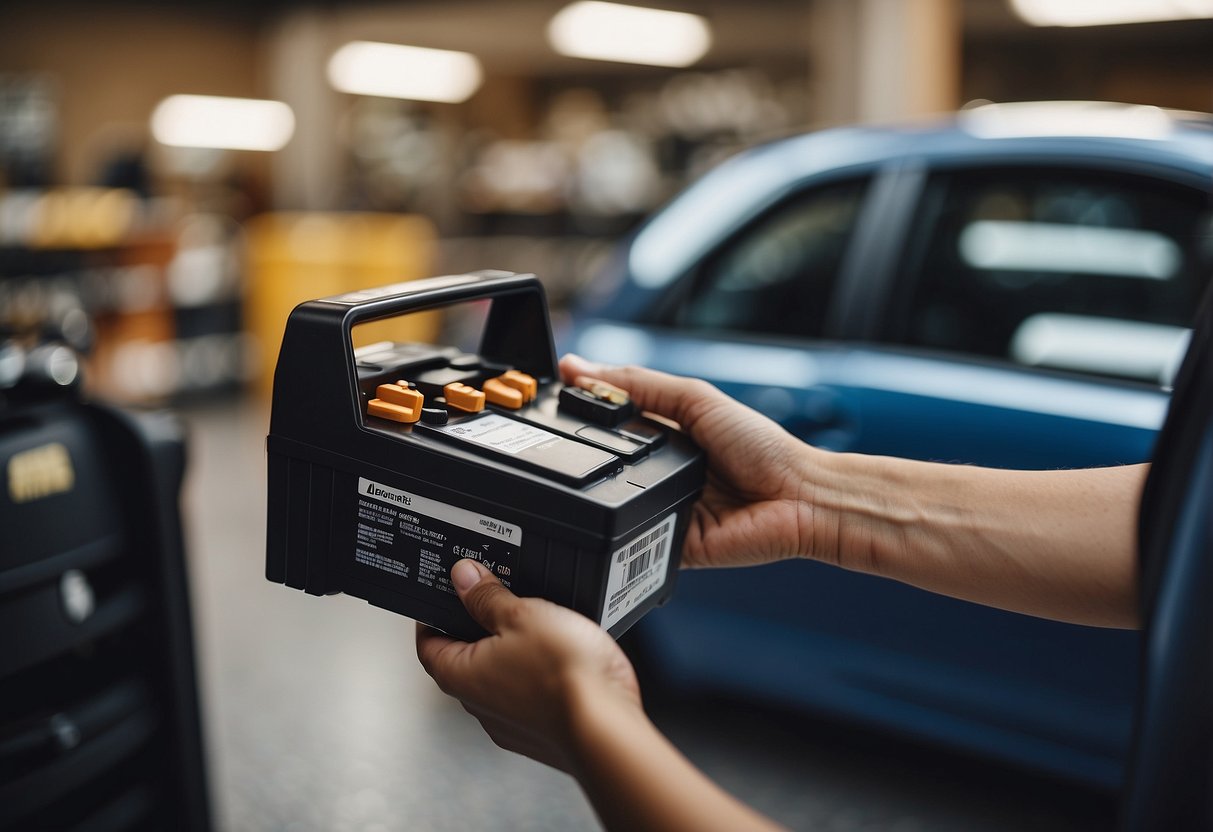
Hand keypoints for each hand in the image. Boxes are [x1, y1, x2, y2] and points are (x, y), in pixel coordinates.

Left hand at [415, 558, 641, 773]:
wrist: (606, 726)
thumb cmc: (563, 675)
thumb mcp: (521, 615)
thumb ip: (487, 596)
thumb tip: (463, 577)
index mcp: (460, 675)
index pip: (427, 643)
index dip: (433, 616)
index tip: (446, 596)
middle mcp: (479, 705)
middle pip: (464, 660)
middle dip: (477, 628)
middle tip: (494, 600)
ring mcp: (510, 724)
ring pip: (499, 678)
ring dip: (510, 652)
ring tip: (535, 626)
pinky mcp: (539, 731)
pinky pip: (528, 696)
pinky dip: (536, 675)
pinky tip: (558, 658)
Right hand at [560, 354, 815, 568]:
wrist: (801, 499)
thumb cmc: (764, 447)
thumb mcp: (694, 399)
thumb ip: (638, 385)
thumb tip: (579, 368)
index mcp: (664, 438)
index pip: (609, 425)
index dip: (580, 414)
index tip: (545, 399)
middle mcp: (660, 475)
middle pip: (604, 465)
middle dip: (582, 455)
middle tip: (555, 440)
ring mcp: (661, 512)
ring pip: (612, 504)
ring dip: (603, 490)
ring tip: (596, 473)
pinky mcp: (667, 547)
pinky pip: (633, 540)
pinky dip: (626, 527)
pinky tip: (624, 509)